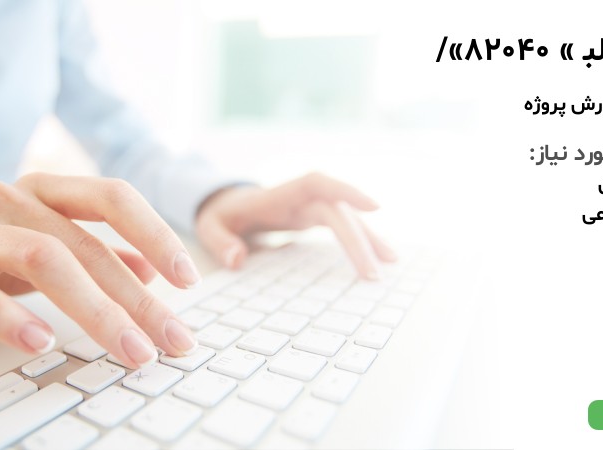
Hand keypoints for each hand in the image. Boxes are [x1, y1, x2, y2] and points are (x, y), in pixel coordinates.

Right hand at [0, 173, 199, 366]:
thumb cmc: (4, 253)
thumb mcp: (58, 247)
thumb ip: (104, 254)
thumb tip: (155, 273)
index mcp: (49, 190)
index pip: (113, 197)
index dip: (156, 233)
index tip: (189, 279)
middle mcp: (11, 198)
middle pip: (84, 244)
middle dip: (135, 298)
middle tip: (169, 338)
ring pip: (39, 259)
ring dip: (92, 309)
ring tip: (126, 348)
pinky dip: (7, 318)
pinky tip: (41, 342)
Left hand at [195, 172, 396, 277]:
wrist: (226, 204)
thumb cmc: (221, 214)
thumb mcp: (209, 226)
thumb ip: (219, 241)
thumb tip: (237, 259)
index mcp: (280, 194)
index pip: (318, 183)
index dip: (346, 191)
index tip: (375, 207)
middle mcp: (302, 197)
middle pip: (338, 211)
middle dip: (359, 239)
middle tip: (374, 273)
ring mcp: (311, 207)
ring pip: (348, 218)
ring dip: (370, 238)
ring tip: (392, 262)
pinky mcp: (316, 218)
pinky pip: (344, 226)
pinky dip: (361, 241)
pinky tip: (379, 258)